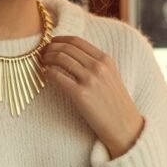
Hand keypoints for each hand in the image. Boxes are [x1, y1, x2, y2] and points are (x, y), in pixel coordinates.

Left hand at [41, 36, 143, 158]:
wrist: (124, 126)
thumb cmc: (116, 105)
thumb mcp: (111, 77)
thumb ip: (96, 65)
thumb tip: (72, 57)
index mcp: (106, 60)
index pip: (76, 41)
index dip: (59, 39)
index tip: (50, 43)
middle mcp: (98, 67)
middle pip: (66, 48)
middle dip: (49, 48)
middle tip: (41, 53)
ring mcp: (90, 80)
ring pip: (60, 59)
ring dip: (46, 59)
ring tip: (41, 63)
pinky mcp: (80, 95)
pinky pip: (58, 77)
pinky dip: (47, 73)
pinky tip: (44, 75)